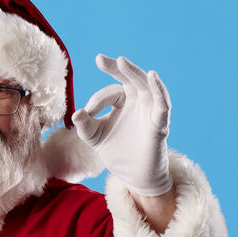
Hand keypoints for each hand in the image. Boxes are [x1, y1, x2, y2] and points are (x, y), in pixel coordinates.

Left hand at [72, 54, 172, 196]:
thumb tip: (76, 114)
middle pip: (128, 79)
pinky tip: (152, 76)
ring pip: (145, 85)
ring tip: (121, 62)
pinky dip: (159, 89)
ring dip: (134, 73)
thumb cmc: (117, 153)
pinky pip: (162, 103)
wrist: (135, 177)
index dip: (97, 101)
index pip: (110, 93)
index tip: (88, 114)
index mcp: (122, 103)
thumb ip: (84, 126)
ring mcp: (149, 111)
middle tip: (100, 59)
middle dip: (115, 68)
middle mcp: (137, 102)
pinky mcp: (159, 123)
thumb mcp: (94, 138)